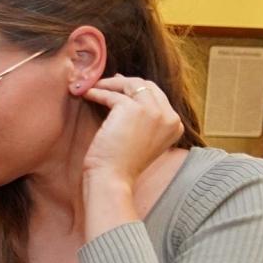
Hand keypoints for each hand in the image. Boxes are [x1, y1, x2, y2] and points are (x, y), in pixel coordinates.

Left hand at [79, 73, 182, 189]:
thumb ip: (145, 120)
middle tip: (106, 83)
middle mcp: (169, 116)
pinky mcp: (133, 109)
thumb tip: (129, 92)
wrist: (113, 179)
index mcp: (175, 125)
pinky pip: (112, 94)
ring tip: (94, 87)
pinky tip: (87, 95)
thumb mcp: (143, 139)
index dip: (138, 88)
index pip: (158, 96)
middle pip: (147, 86)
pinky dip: (98, 93)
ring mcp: (153, 111)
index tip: (120, 86)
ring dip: (110, 84)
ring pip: (131, 85)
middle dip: (125, 82)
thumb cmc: (121, 165)